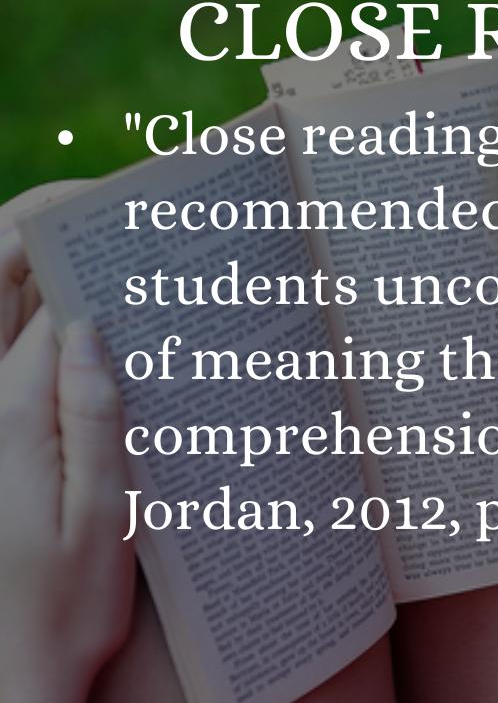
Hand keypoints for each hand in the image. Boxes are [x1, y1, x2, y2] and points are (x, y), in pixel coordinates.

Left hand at [0, 230, 134, 702]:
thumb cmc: (63, 605)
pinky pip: (9, 356)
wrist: (11, 671)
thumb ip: (92, 416)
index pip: (42, 302)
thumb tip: (84, 327)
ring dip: (37, 268)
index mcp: (10, 416)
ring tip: (98, 243)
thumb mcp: (100, 519)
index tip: (124, 207)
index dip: (81, 246)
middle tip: (104, 203)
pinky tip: (84, 315)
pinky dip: (37, 319)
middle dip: (43, 231)